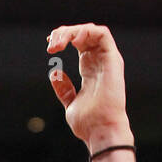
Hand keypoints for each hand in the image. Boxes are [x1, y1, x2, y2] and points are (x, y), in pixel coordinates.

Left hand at [47, 23, 131, 152]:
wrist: (100, 129)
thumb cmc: (88, 122)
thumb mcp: (70, 103)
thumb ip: (64, 89)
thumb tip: (55, 74)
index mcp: (90, 69)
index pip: (79, 43)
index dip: (64, 38)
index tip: (49, 45)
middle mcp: (99, 62)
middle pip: (83, 34)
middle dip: (64, 33)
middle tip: (51, 45)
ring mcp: (107, 60)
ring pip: (92, 31)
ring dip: (73, 31)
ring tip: (59, 43)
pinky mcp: (113, 60)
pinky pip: (102, 35)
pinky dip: (86, 32)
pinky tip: (73, 41)